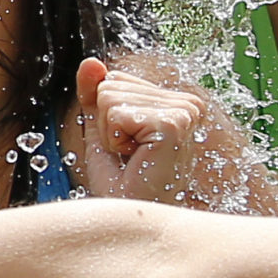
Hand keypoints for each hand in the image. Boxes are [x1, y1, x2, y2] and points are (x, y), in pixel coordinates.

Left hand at [72, 57, 208, 203]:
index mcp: (176, 101)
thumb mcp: (102, 131)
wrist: (132, 214)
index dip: (106, 116)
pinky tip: (136, 157)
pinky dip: (114, 139)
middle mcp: (187, 102)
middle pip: (110, 86)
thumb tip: (90, 62)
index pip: (114, 79)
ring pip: (110, 97)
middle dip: (106, 125)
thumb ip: (95, 95)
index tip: (127, 145)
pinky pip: (116, 112)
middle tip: (129, 155)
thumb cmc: (123, 183)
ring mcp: (185, 111)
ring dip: (110, 134)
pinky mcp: (174, 123)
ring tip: (134, 158)